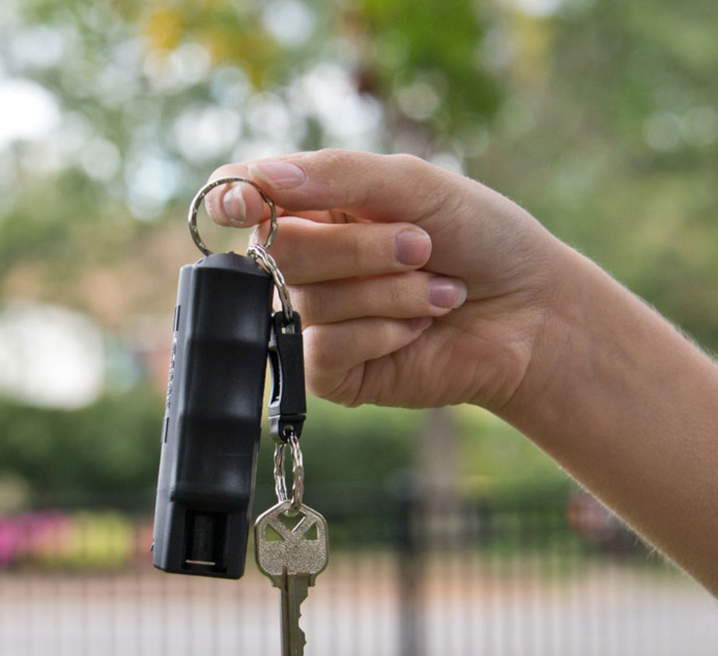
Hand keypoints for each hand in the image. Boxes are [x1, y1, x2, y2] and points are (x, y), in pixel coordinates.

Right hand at [207, 149, 564, 411]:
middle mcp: (306, 264)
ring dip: (389, 292)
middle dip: (358, 248)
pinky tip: (419, 329)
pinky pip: (325, 350)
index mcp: (317, 208)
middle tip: (422, 246)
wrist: (530, 312)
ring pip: (310, 301)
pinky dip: (382, 333)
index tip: (248, 203)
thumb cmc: (478, 238)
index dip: (233, 199)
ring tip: (440, 292)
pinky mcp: (331, 372)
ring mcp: (315, 320)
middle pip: (278, 251)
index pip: (243, 199)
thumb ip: (337, 175)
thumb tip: (258, 180)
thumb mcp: (415, 185)